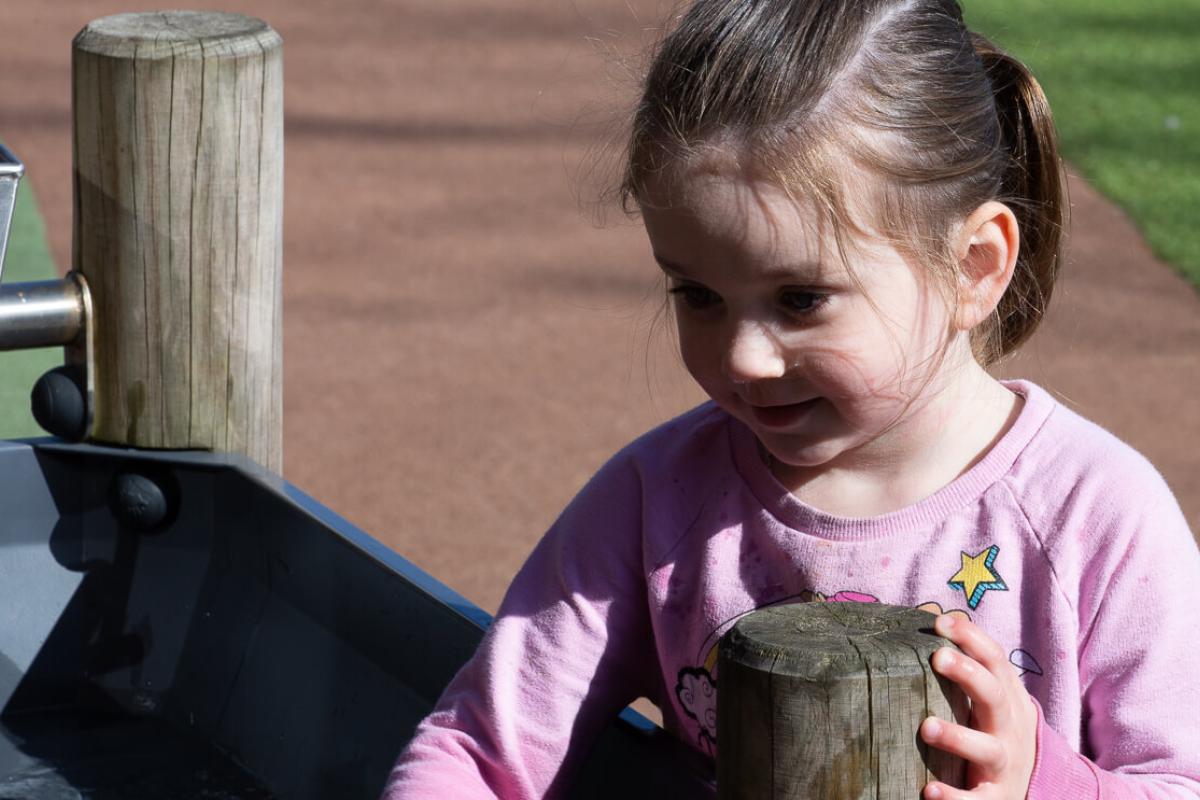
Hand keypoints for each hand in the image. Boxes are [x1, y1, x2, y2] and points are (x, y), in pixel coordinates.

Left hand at [919, 614, 1037, 799]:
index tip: (940, 621)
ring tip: (926, 727)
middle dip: (968, 674)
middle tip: (937, 657)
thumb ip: (968, 664)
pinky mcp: (996, 798)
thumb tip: (931, 615)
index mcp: (1006, 698)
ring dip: (957, 736)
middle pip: (994, 695)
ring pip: (987, 749)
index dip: (971, 637)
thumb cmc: (996, 729)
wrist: (1035, 784)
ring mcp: (1004, 763)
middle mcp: (1008, 727)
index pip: (994, 660)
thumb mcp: (991, 696)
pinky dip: (955, 798)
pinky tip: (929, 791)